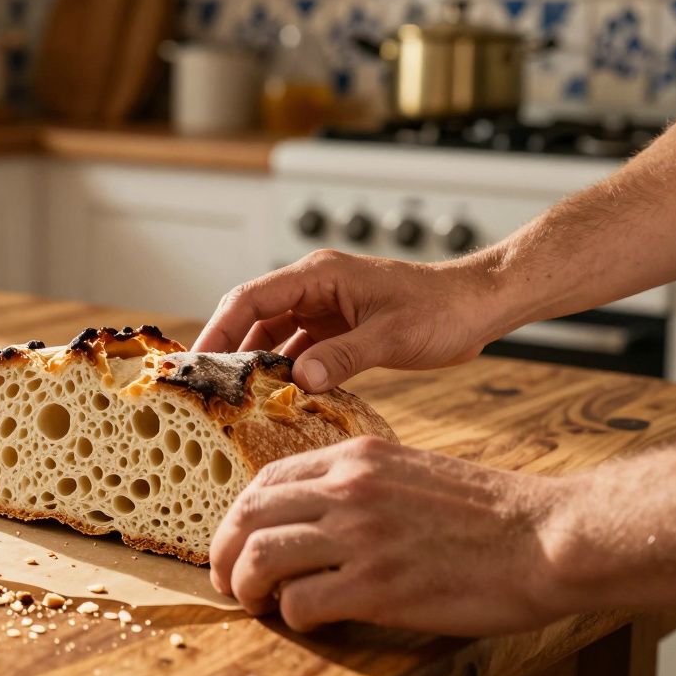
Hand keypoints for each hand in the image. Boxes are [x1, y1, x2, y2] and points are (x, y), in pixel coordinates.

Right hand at [193, 250, 505, 391]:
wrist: (479, 307)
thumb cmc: (442, 309)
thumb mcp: (392, 336)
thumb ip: (344, 357)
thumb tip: (299, 378)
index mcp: (319, 275)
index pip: (250, 298)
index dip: (218, 329)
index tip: (196, 362)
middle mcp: (314, 289)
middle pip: (252, 317)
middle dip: (227, 350)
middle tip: (204, 388)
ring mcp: (324, 309)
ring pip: (272, 336)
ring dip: (255, 365)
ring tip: (233, 399)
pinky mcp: (337, 330)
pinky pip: (298, 351)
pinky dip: (285, 373)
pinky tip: (276, 399)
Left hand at [209, 436, 568, 635]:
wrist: (548, 538)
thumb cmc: (488, 513)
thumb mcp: (411, 472)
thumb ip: (358, 485)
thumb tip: (312, 516)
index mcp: (356, 458)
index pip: (266, 480)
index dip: (238, 516)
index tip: (234, 541)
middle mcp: (348, 489)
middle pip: (248, 516)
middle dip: (222, 551)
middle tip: (224, 578)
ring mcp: (360, 536)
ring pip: (260, 558)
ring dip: (246, 586)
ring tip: (255, 603)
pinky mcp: (376, 586)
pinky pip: (300, 603)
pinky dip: (292, 616)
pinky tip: (308, 620)